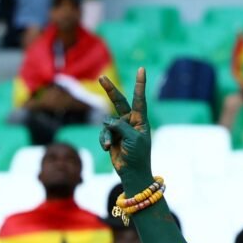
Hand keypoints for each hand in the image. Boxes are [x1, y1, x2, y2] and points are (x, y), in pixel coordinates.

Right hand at [99, 68, 152, 188]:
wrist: (132, 173)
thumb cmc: (138, 156)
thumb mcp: (133, 139)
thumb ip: (121, 126)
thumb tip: (108, 121)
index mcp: (141, 121)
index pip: (139, 99)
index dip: (140, 84)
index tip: (141, 69)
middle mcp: (130, 122)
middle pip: (119, 102)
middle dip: (110, 90)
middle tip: (101, 78)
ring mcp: (120, 129)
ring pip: (108, 124)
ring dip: (108, 135)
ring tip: (111, 145)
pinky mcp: (112, 137)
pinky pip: (104, 133)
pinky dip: (104, 140)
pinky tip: (108, 148)